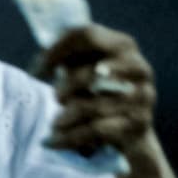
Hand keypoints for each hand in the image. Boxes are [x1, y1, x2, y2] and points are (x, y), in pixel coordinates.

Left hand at [35, 24, 160, 161]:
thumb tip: (39, 63)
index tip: (34, 72)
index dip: (55, 52)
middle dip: (64, 88)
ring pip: (90, 107)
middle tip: (56, 99)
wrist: (130, 133)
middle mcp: (139, 67)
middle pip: (90, 72)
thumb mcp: (83, 72)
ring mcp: (143, 96)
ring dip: (64, 117)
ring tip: (55, 123)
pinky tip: (51, 141)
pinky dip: (67, 138)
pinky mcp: (138, 124)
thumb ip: (66, 59)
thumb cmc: (99, 94)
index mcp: (123, 45)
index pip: (86, 35)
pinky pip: (95, 130)